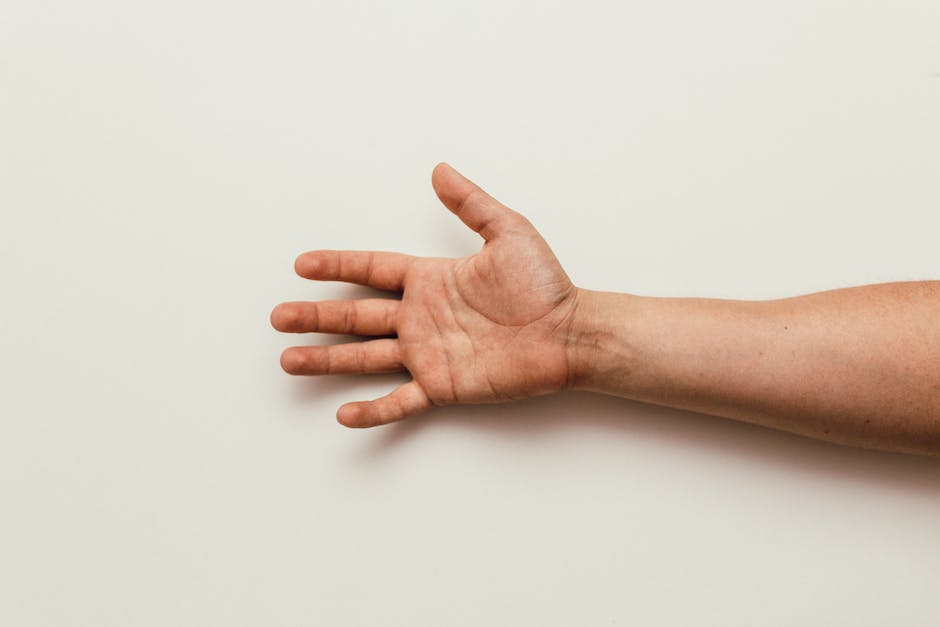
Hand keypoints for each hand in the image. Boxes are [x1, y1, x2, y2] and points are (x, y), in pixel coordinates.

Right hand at [271, 163, 581, 426]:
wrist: (571, 332)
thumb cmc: (543, 285)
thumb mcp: (507, 232)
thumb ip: (470, 203)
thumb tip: (440, 169)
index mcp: (430, 280)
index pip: (371, 270)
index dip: (337, 266)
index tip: (301, 265)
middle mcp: (421, 317)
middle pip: (355, 316)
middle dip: (315, 316)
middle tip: (278, 317)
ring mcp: (428, 353)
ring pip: (365, 358)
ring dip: (327, 360)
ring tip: (289, 360)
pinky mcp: (443, 385)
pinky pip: (400, 400)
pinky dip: (373, 410)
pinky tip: (343, 414)